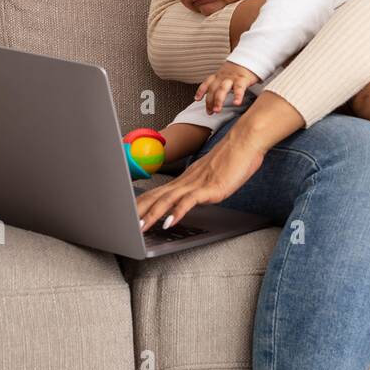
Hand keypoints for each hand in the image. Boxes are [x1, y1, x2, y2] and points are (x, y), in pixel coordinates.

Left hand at [135, 131, 265, 231]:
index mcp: (185, 179)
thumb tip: (192, 199)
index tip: (128, 216)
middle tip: (125, 225)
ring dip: (152, 215)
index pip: (157, 193)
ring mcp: (197, 184)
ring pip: (168, 200)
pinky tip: (170, 222)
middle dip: (139, 212)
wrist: (245, 141)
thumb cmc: (232, 158)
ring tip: (140, 228)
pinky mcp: (209, 188)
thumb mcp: (212, 177)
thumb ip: (200, 188)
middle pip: (156, 197)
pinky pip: (189, 201)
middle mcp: (186, 181)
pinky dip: (177, 212)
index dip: (141, 205)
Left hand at [195, 60, 259, 114]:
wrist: (251, 56)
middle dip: (209, 101)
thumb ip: (221, 82)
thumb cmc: (240, 69)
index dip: (201, 91)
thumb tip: (216, 95)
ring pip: (222, 89)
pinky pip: (239, 88)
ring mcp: (232, 78)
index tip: (197, 99)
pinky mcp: (243, 79)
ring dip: (218, 100)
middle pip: (213, 89)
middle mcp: (223, 77)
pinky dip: (237, 96)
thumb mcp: (227, 73)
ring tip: (217, 110)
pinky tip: (236, 103)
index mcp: (219, 75)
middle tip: (209, 112)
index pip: (207, 82)